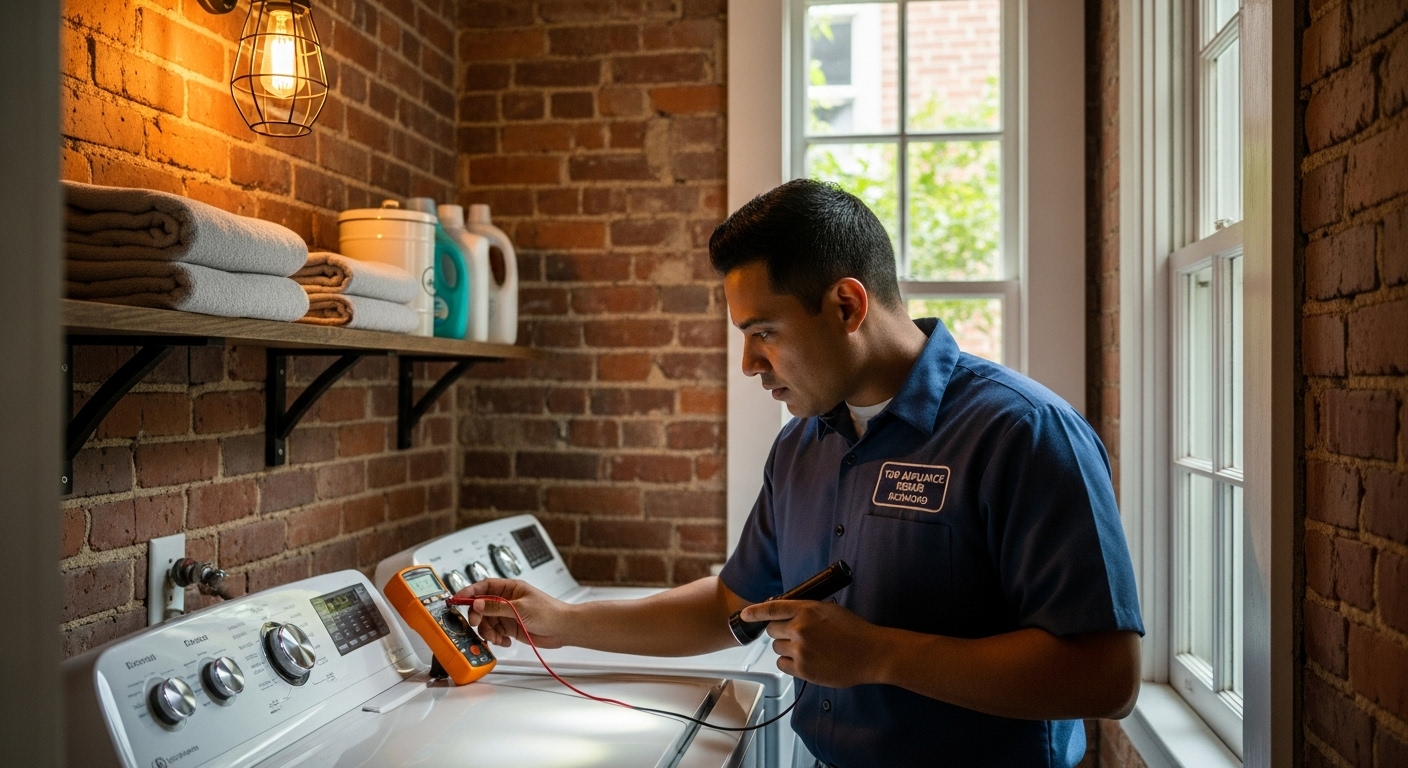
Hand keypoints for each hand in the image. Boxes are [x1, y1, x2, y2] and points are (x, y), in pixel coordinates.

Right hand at [455, 578, 572, 648]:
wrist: (563, 629)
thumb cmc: (549, 612)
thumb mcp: (520, 608)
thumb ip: (496, 607)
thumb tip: (477, 603)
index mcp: (510, 588)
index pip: (484, 586)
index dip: (469, 591)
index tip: (457, 598)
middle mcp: (506, 601)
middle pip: (481, 606)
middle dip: (478, 616)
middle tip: (478, 624)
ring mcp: (507, 615)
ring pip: (486, 622)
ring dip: (488, 631)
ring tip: (498, 638)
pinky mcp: (510, 628)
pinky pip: (495, 633)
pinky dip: (497, 639)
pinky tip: (506, 641)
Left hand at [740, 600, 884, 687]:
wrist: (872, 653)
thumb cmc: (854, 630)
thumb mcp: (829, 609)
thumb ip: (806, 610)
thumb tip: (786, 613)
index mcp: (806, 609)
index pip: (771, 608)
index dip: (754, 612)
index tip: (744, 615)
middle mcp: (800, 628)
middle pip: (771, 630)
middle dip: (779, 632)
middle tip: (795, 635)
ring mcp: (800, 650)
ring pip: (776, 648)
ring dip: (786, 648)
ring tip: (806, 649)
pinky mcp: (803, 670)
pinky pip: (782, 665)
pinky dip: (789, 663)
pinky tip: (805, 661)